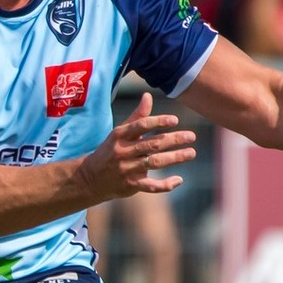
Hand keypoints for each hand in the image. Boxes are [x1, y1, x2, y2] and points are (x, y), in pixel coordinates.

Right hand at [81, 93, 196, 201]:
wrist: (91, 178)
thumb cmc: (110, 150)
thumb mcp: (119, 132)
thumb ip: (137, 116)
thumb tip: (148, 95)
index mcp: (120, 136)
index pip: (141, 126)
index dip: (158, 122)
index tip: (175, 120)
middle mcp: (124, 152)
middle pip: (152, 144)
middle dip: (173, 140)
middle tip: (191, 136)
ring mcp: (127, 169)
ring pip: (155, 163)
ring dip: (175, 158)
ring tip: (191, 153)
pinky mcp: (131, 185)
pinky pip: (151, 186)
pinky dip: (166, 184)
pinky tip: (179, 180)